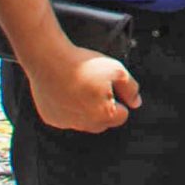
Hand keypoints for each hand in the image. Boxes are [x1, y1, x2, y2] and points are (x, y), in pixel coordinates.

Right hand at [25, 47, 140, 133]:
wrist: (49, 60)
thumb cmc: (82, 64)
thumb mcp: (116, 70)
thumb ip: (130, 88)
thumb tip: (135, 102)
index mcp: (104, 114)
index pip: (122, 116)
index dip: (120, 101)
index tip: (111, 89)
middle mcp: (86, 124)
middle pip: (103, 122)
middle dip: (103, 108)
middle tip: (95, 87)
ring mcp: (67, 123)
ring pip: (84, 122)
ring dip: (85, 110)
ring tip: (80, 88)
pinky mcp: (51, 119)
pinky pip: (65, 118)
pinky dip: (67, 109)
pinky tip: (65, 91)